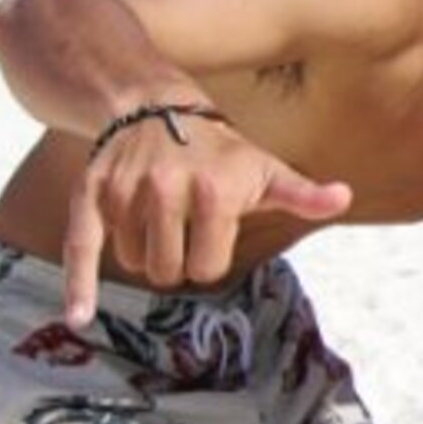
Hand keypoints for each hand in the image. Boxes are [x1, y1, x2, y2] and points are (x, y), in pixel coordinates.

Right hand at [64, 111, 350, 327]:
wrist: (156, 106)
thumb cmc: (220, 151)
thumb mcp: (266, 170)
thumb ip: (302, 194)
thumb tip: (344, 197)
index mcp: (216, 193)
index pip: (207, 270)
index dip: (210, 259)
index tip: (212, 233)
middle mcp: (168, 191)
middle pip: (167, 272)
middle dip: (176, 260)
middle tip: (183, 228)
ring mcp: (126, 193)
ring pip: (132, 262)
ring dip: (144, 251)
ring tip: (157, 216)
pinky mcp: (89, 194)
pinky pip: (81, 248)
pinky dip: (78, 285)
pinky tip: (78, 317)